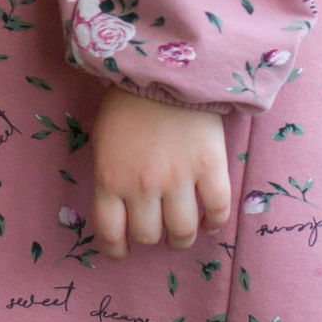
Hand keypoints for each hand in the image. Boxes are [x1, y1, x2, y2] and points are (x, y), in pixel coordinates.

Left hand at [88, 87, 231, 257]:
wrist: (166, 70)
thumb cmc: (128, 102)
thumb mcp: (104, 141)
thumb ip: (111, 175)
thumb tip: (120, 207)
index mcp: (110, 178)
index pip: (110, 232)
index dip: (117, 249)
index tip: (123, 251)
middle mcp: (142, 186)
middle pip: (149, 236)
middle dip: (153, 239)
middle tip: (159, 231)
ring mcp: (178, 179)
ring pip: (183, 232)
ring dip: (183, 238)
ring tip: (185, 232)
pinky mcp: (210, 168)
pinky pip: (217, 210)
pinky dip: (215, 222)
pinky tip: (210, 221)